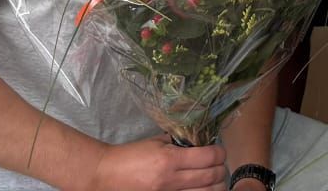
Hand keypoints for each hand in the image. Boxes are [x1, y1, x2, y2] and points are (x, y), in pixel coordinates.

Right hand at [81, 137, 227, 190]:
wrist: (106, 175)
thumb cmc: (130, 155)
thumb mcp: (156, 142)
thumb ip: (179, 143)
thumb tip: (200, 143)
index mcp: (170, 159)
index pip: (208, 157)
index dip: (220, 152)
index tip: (220, 151)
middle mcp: (171, 180)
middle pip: (211, 177)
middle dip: (221, 170)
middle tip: (220, 165)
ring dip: (216, 186)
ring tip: (215, 180)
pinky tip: (202, 189)